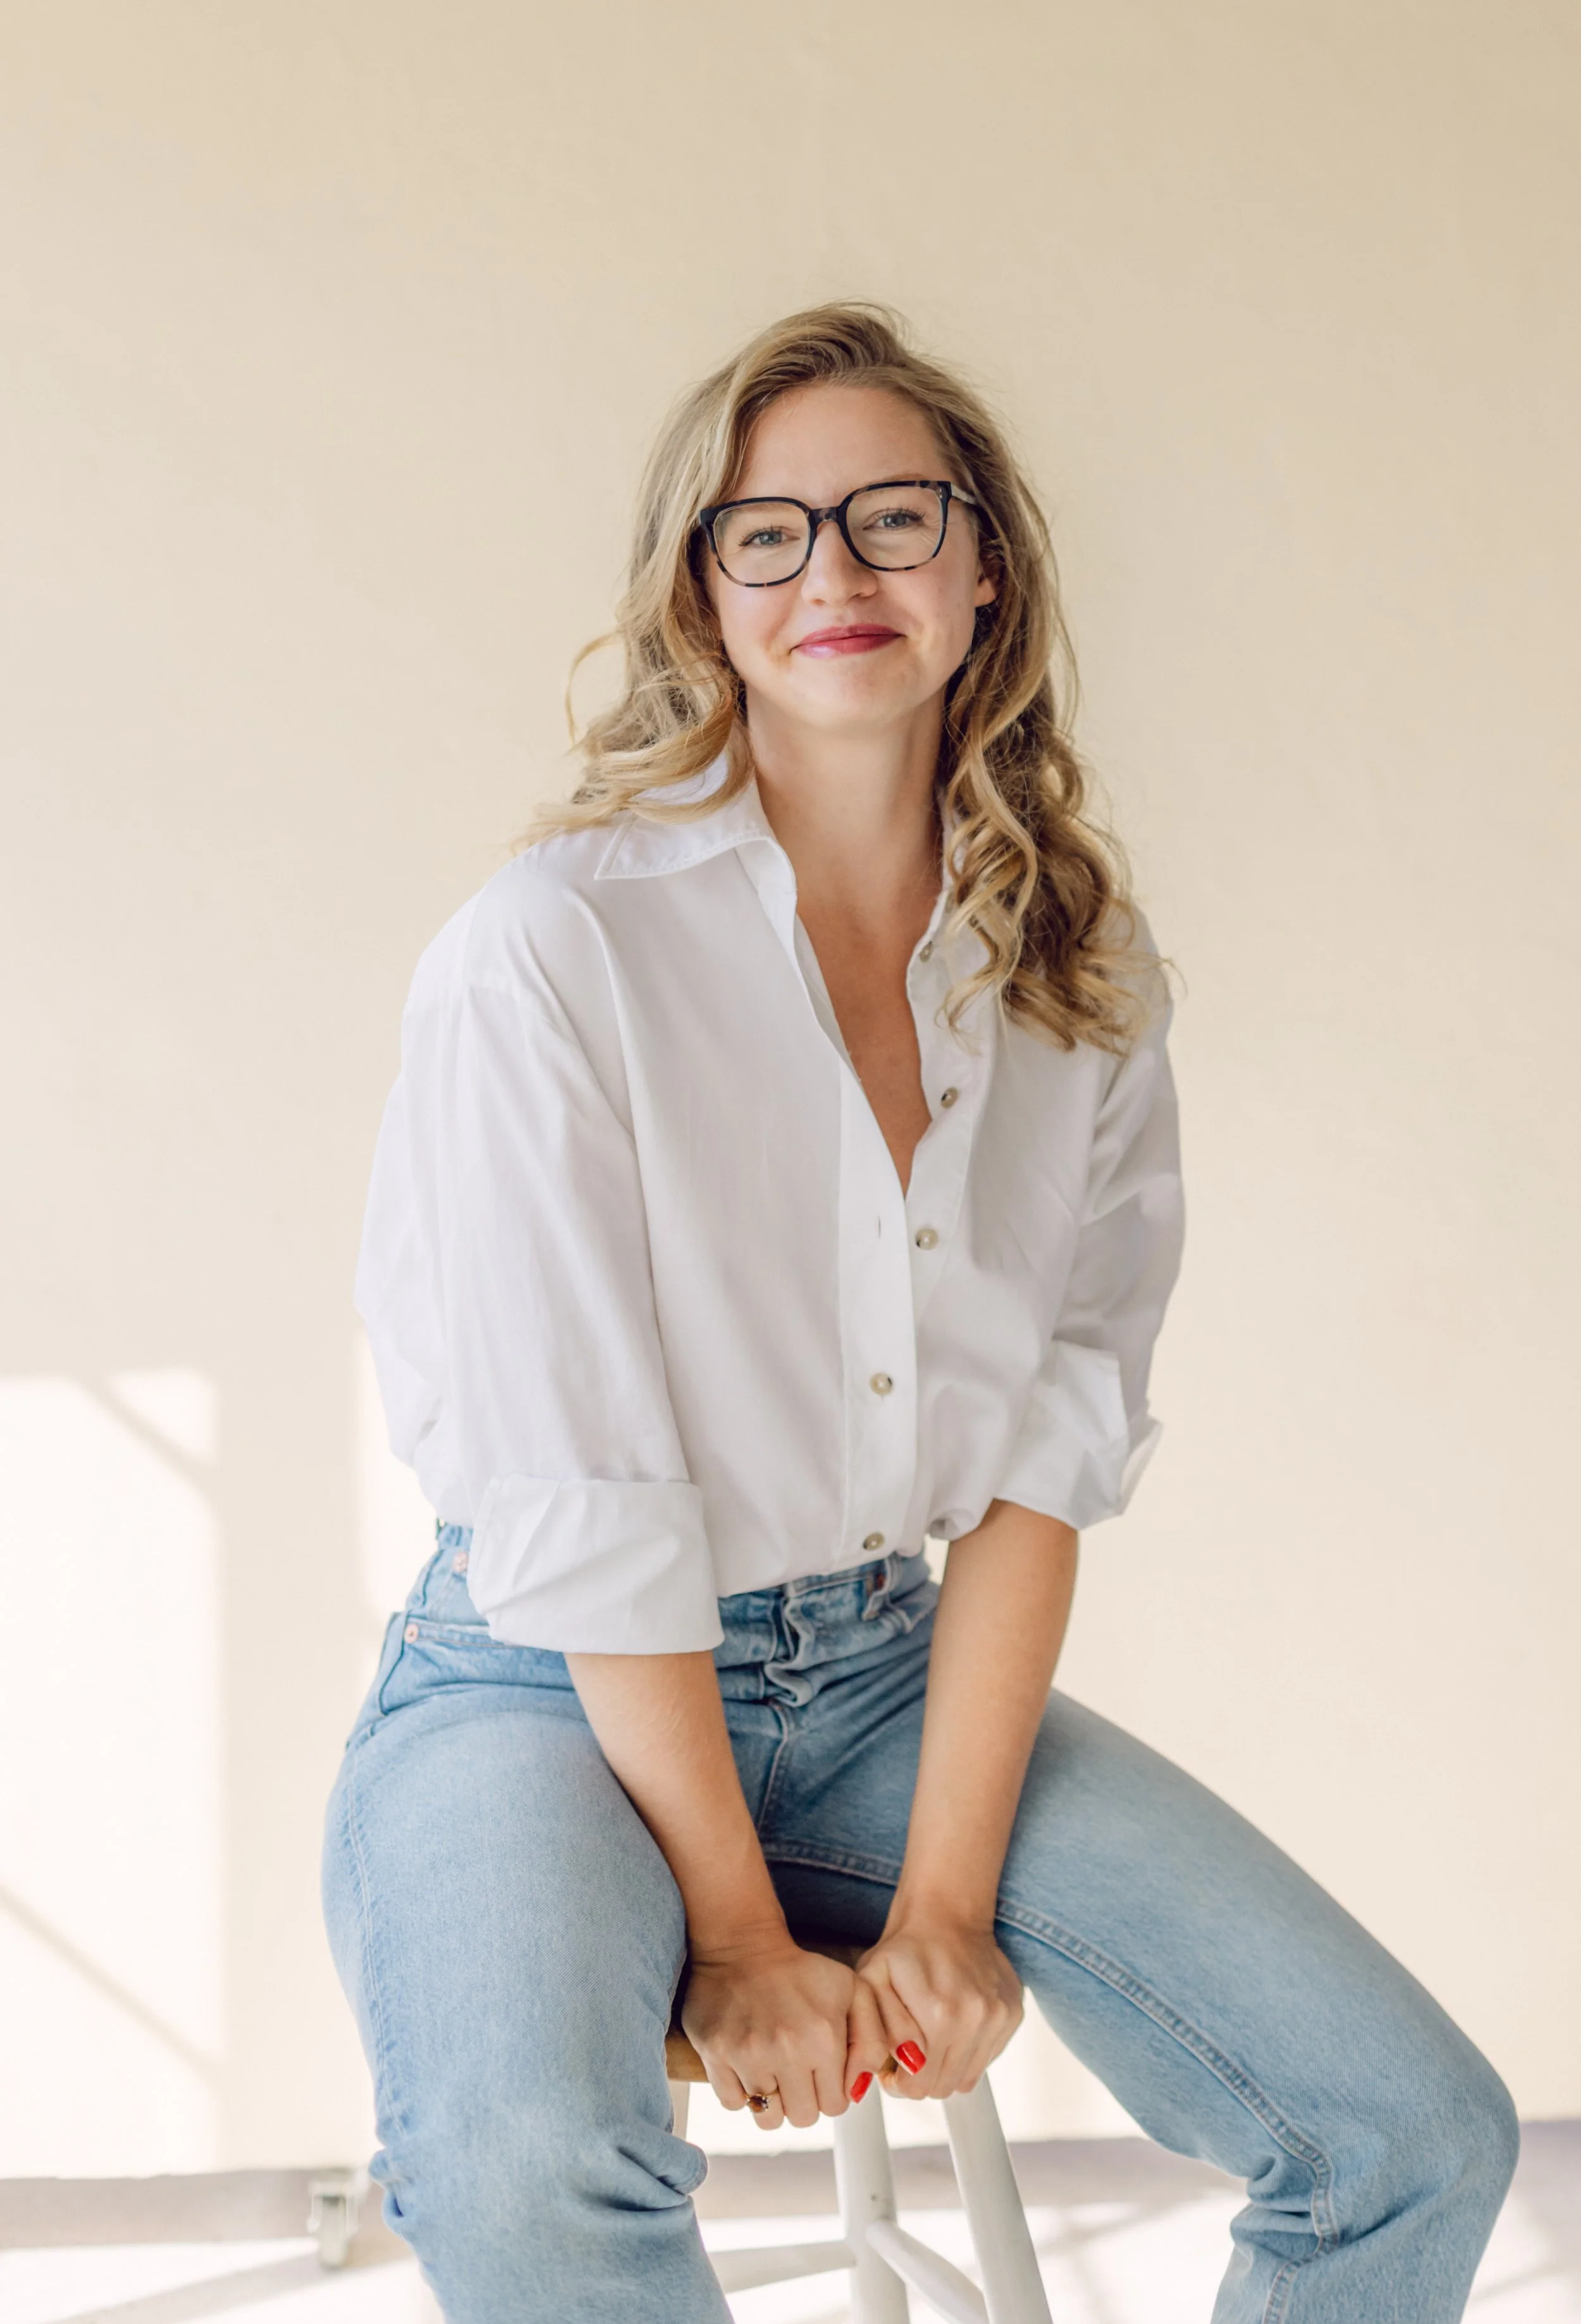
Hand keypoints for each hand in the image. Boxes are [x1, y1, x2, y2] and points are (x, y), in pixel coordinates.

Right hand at [680, 1934, 889, 2129]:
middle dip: (804, 2100)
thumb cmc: (800, 1972)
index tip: (821, 2071)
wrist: (743, 1945)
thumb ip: (871, 2041)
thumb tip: (859, 2092)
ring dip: (773, 2101)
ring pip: (768, 2118)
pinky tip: (748, 2064)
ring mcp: (747, 2054)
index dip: (830, 2091)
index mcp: (823, 2038)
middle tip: (796, 2071)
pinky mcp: (715, 2054)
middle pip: (803, 2118)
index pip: (835, 2105)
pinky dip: (741, 2093)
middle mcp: (786, 2050)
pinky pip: (733, 2104)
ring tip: (772, 2070)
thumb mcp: (852, 1991)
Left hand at [856, 1917, 1022, 2100]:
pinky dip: (968, 2049)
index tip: (893, 2066)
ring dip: (946, 2065)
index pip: (919, 2086)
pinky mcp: (1013, 2013)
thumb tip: (907, 2067)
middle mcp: (976, 2019)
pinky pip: (987, 2057)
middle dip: (922, 2076)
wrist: (946, 1914)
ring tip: (931, 2033)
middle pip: (944, 2087)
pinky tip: (955, 2021)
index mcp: (940, 2015)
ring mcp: (999, 2017)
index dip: (899, 2082)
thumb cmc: (904, 1951)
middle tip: (910, 2049)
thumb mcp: (873, 1985)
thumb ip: (883, 2032)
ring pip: (967, 2077)